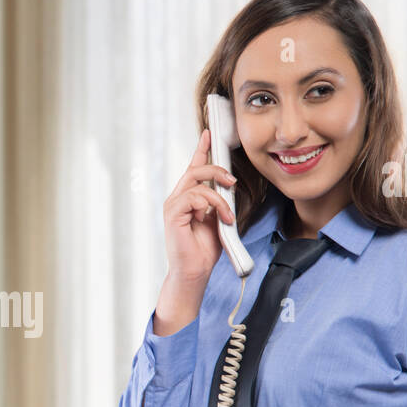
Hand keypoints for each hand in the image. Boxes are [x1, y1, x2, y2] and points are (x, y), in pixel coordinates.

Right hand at [162, 127, 236, 282]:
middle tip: (232, 182)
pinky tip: (218, 218)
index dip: (201, 149)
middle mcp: (177, 198)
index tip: (209, 134)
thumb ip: (219, 202)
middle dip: (217, 169)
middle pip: (196, 169)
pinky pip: (195, 196)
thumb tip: (227, 187)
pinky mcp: (173, 213)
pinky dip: (212, 205)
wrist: (195, 272)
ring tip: (228, 215)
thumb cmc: (204, 250)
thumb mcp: (218, 220)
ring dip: (219, 197)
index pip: (193, 168)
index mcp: (187, 198)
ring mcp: (173, 205)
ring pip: (198, 182)